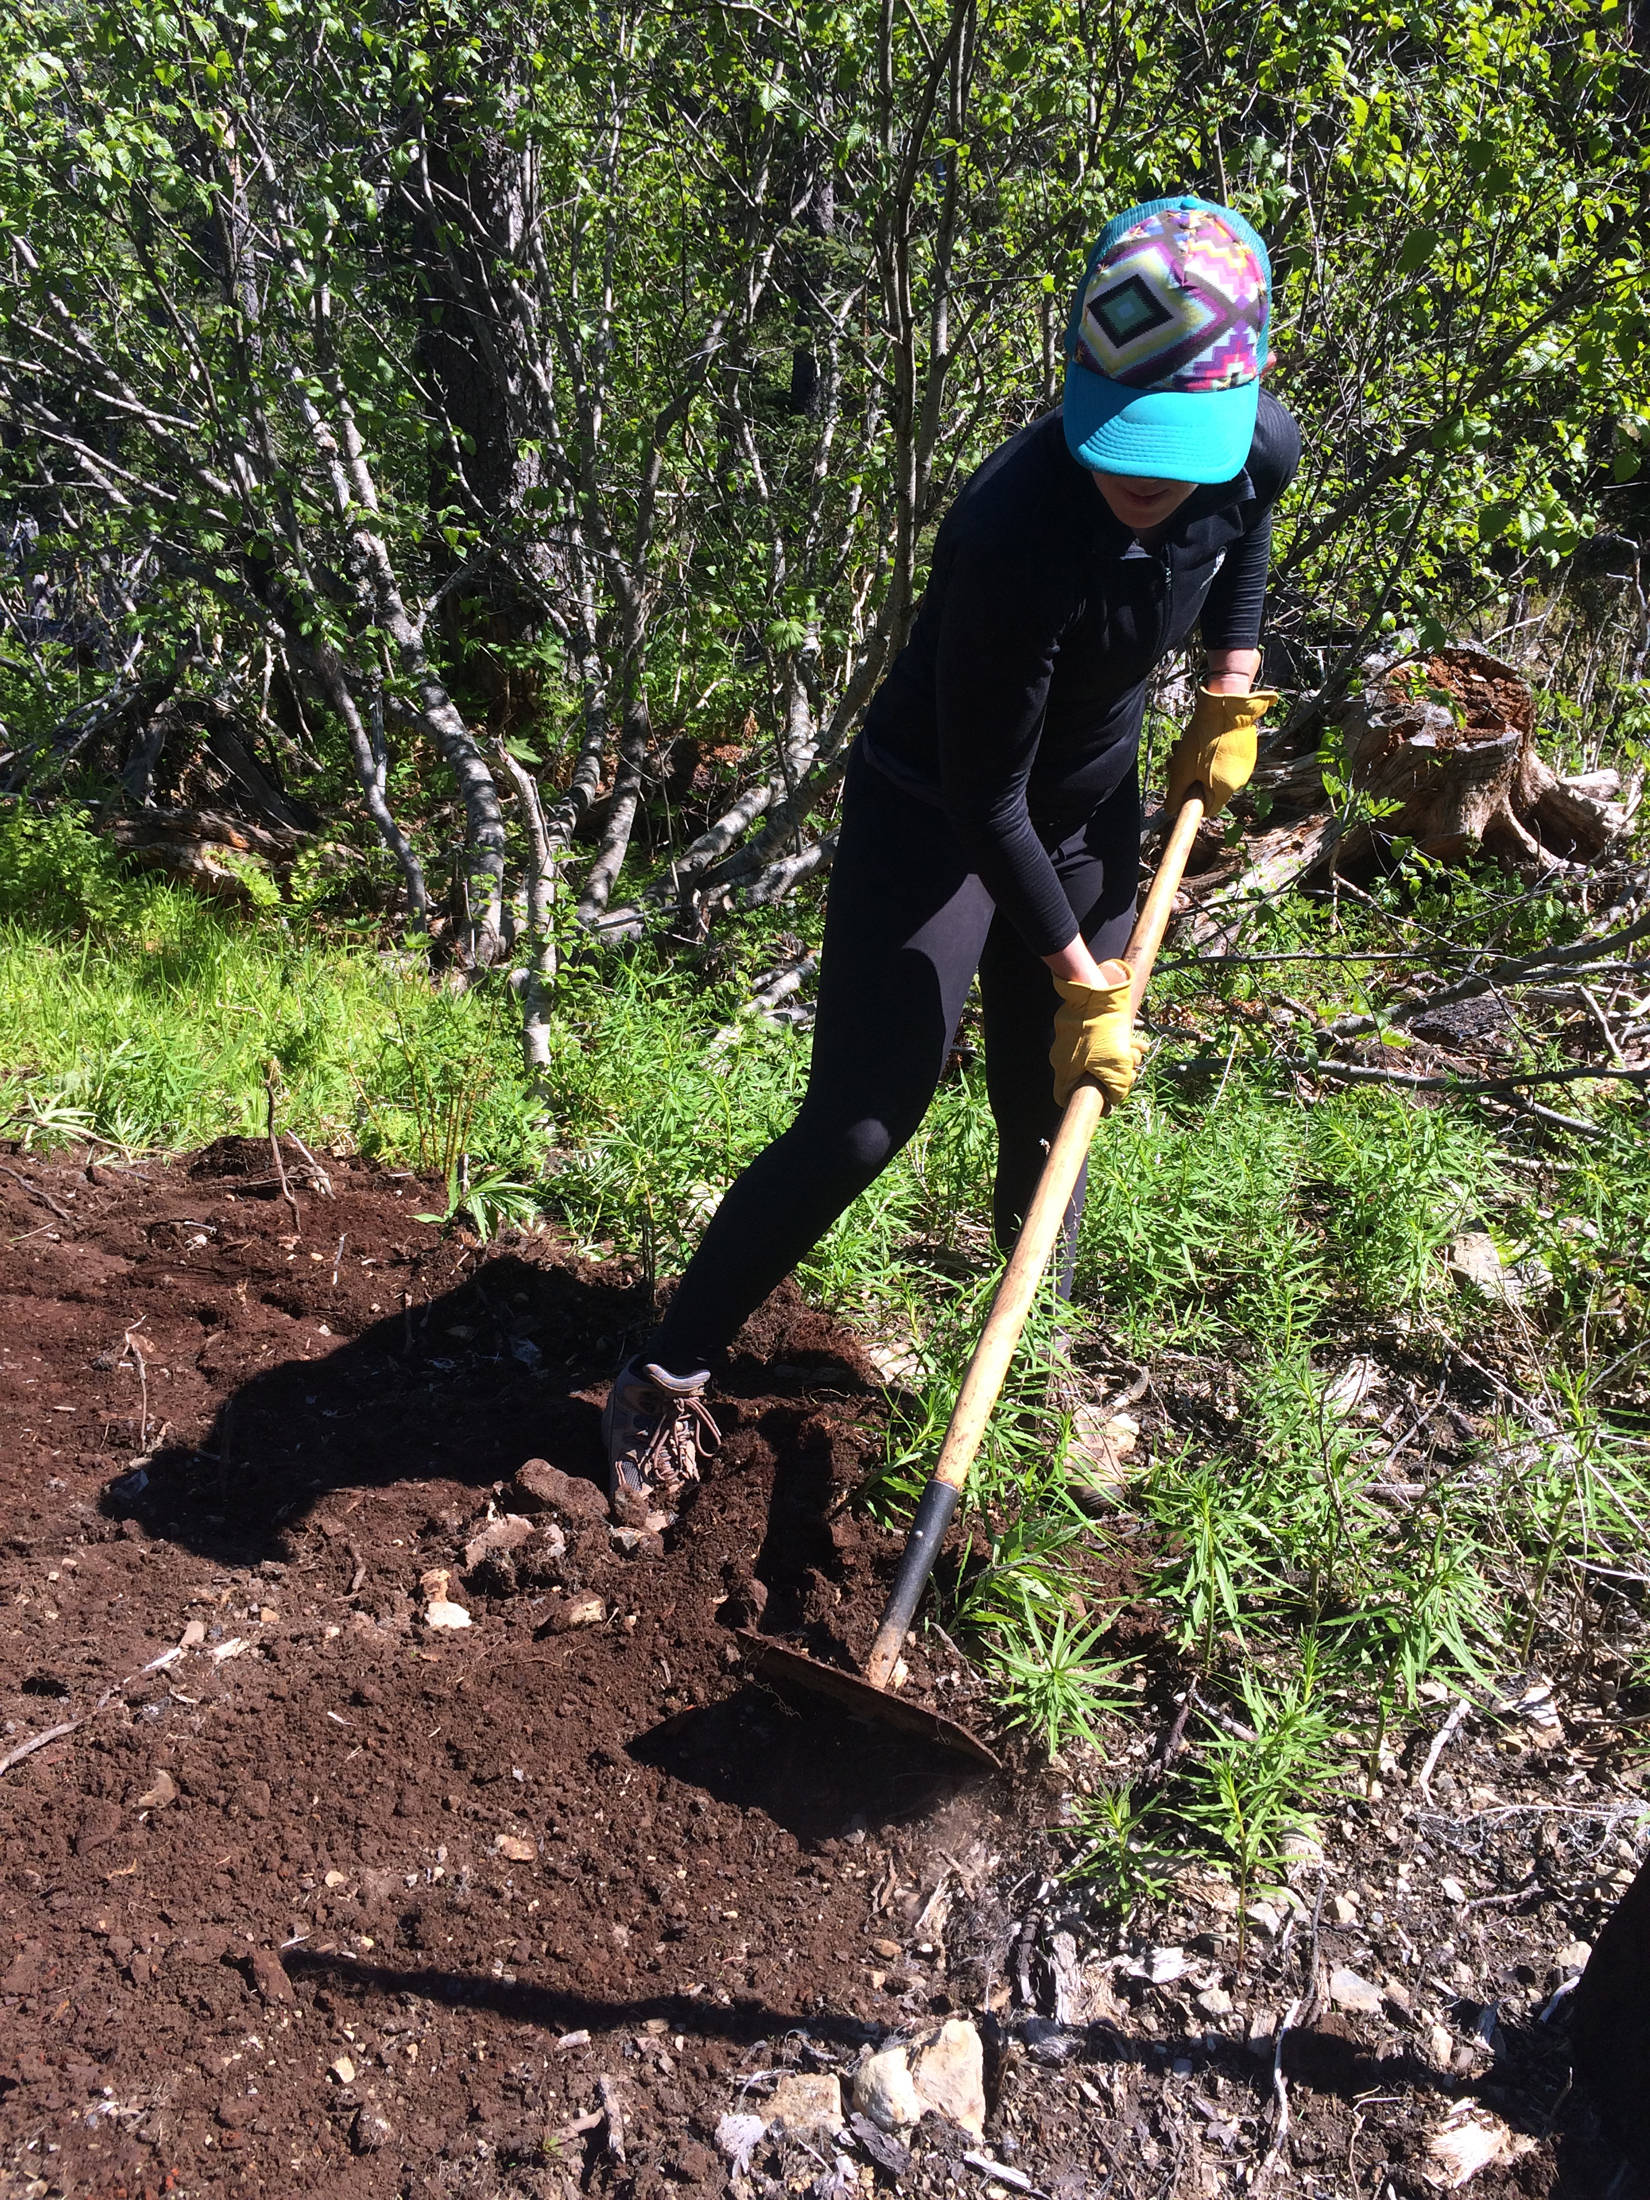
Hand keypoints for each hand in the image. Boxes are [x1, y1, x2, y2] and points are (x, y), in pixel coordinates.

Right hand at [1050, 963, 1147, 1109]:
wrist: (1097, 990)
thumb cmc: (1103, 1031)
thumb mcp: (1117, 1068)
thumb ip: (1116, 1089)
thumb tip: (1115, 1097)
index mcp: (1065, 1070)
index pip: (1065, 1097)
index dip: (1087, 1101)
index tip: (1106, 1100)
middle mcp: (1063, 1055)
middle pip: (1089, 1076)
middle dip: (1115, 1074)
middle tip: (1132, 1069)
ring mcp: (1070, 1038)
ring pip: (1098, 1056)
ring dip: (1122, 1056)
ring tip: (1138, 1049)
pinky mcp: (1080, 1023)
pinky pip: (1099, 1039)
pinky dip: (1118, 1041)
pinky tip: (1136, 1040)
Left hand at [1166, 685, 1278, 816]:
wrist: (1224, 707)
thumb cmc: (1204, 740)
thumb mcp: (1181, 770)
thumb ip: (1175, 794)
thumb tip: (1170, 810)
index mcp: (1226, 790)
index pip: (1208, 809)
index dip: (1191, 800)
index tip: (1181, 789)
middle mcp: (1240, 780)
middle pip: (1210, 788)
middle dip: (1190, 777)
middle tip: (1176, 762)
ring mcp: (1245, 763)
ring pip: (1216, 771)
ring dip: (1197, 763)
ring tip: (1184, 747)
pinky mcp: (1246, 749)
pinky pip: (1226, 758)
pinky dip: (1212, 753)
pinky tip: (1199, 739)